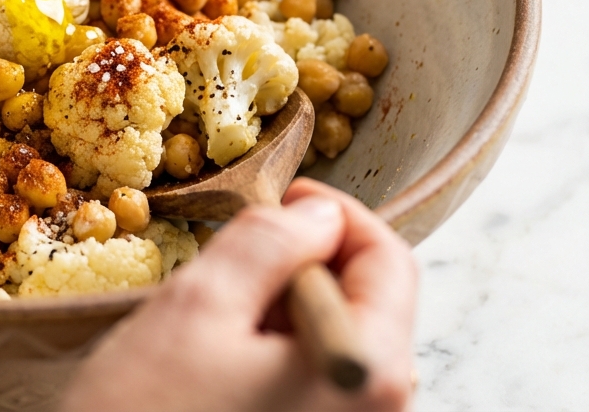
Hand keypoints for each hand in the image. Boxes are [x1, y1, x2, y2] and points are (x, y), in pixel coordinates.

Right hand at [60, 179, 417, 411]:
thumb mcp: (199, 306)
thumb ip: (267, 243)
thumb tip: (316, 211)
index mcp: (367, 371)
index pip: (389, 261)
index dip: (334, 214)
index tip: (280, 197)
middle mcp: (375, 410)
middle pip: (367, 301)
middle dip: (303, 265)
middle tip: (233, 261)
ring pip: (333, 338)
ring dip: (281, 308)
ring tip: (215, 319)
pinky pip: (313, 377)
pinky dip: (273, 349)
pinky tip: (218, 362)